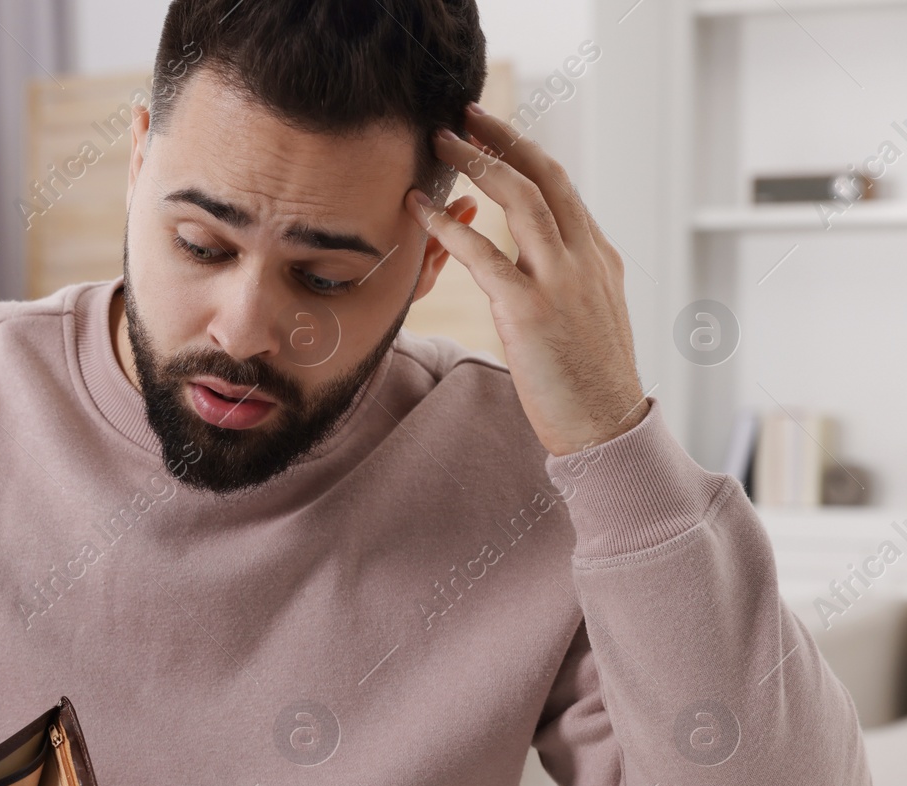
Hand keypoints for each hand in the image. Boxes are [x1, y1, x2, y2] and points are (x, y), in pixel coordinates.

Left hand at [407, 103, 648, 456]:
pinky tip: (421, 211)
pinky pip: (485, 254)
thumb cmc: (588, 383)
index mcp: (599, 258)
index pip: (561, 188)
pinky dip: (450, 227)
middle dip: (502, 138)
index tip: (492, 131)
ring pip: (520, 200)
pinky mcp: (530, 312)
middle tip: (463, 114)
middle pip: (544, 177)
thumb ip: (565, 279)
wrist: (607, 429)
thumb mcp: (588, 317)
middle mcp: (585, 260)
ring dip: (477, 164)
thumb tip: (535, 258)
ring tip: (439, 144)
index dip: (524, 152)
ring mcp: (561, 283)